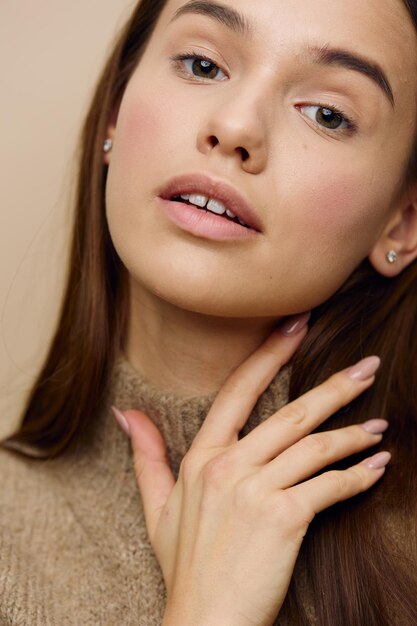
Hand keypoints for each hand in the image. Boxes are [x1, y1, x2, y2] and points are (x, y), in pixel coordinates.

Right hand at [116, 314, 388, 625]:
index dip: (270, 354)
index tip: (299, 325)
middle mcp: (229, 465)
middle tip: (368, 366)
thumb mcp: (156, 506)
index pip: (239, 390)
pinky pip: (329, 486)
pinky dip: (358, 476)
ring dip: (355, 433)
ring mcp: (256, 490)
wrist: (204, 621)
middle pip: (292, 413)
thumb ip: (145, 453)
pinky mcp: (284, 518)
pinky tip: (377, 468)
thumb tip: (125, 412)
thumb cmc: (185, 564)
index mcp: (202, 457)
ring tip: (380, 425)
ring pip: (316, 446)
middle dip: (336, 386)